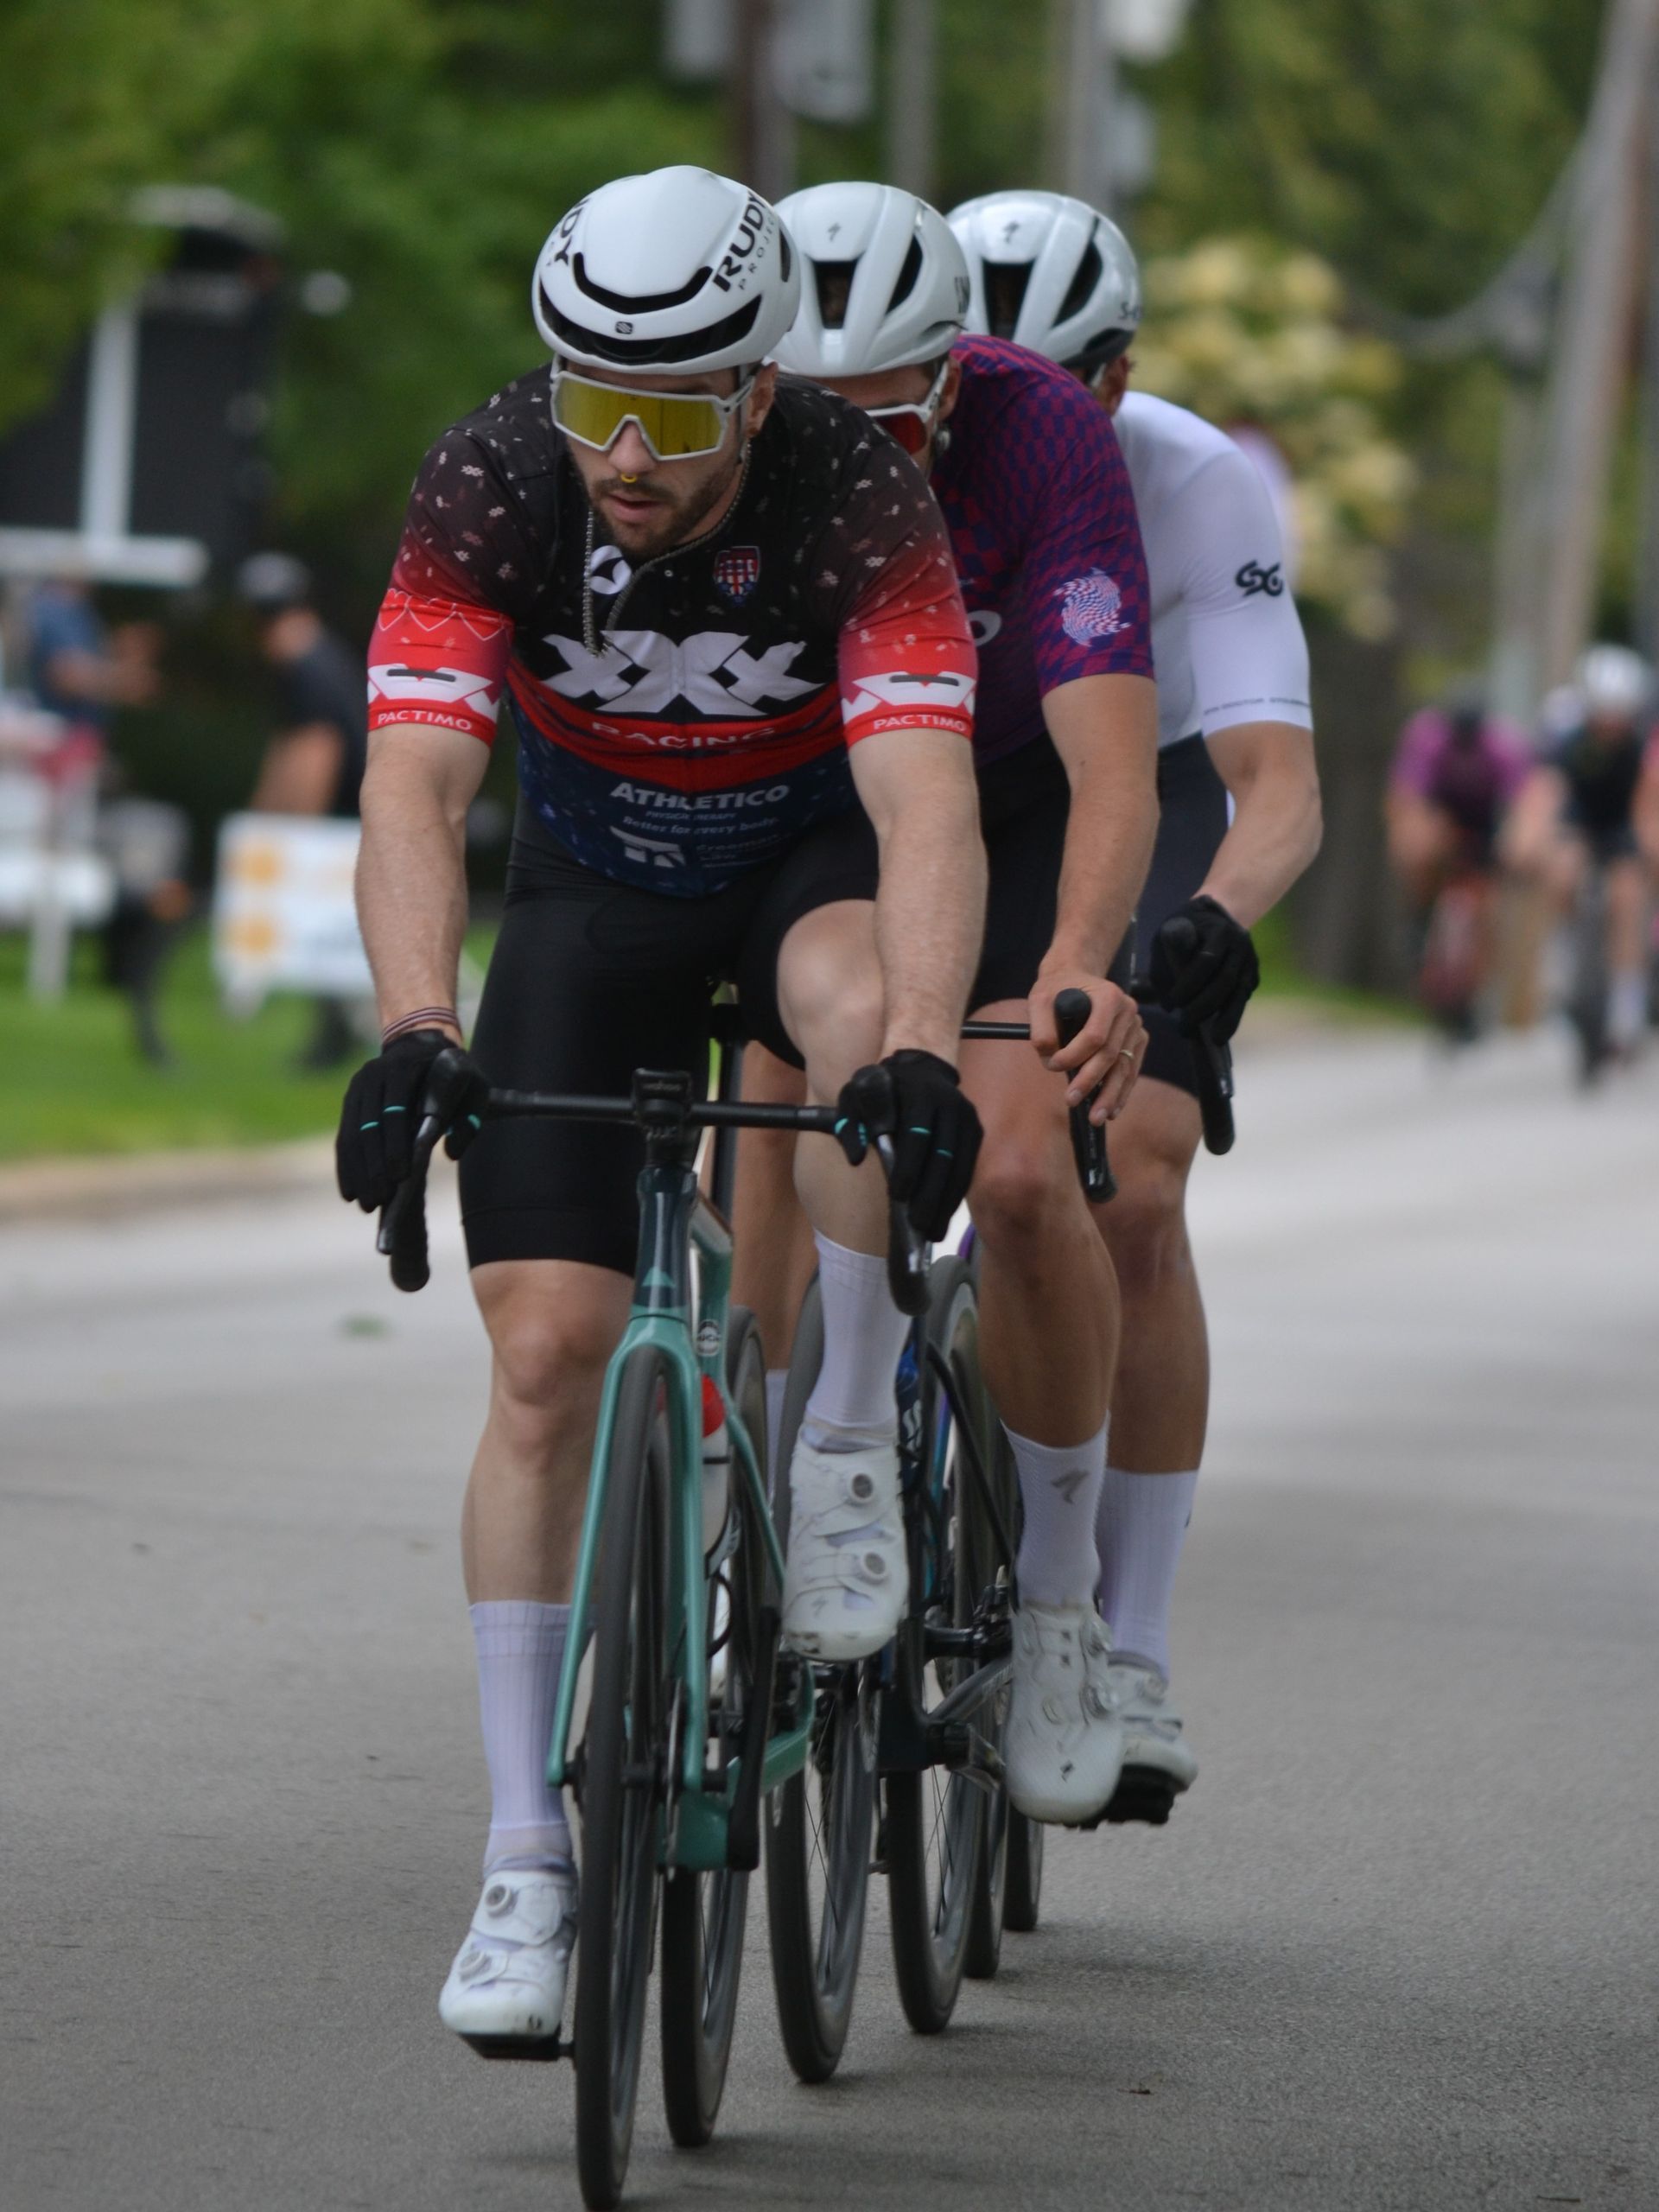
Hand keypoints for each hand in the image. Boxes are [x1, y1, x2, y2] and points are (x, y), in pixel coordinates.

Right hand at [336, 1030, 486, 1211]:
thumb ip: (470, 1119)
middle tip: (381, 1200)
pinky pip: (343, 1137)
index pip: (395, 1110)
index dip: (396, 1145)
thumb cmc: (454, 1074)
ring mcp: (358, 1087)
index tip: (401, 1176)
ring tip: (367, 1205)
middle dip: (374, 1167)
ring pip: (352, 1135)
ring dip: (358, 1173)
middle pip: (368, 1127)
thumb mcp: (475, 1087)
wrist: (421, 1044)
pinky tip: (350, 1193)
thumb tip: (450, 1154)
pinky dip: (346, 1167)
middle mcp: (374, 1074)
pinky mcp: (350, 1101)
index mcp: (404, 1067)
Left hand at [833, 1050, 982, 1241]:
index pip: (917, 1134)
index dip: (909, 1167)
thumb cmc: (880, 1091)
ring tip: (932, 1232)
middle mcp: (950, 1102)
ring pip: (960, 1166)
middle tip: (917, 1225)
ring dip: (946, 1202)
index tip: (898, 1195)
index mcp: (920, 1091)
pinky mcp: (976, 1131)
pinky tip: (943, 1217)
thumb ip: (849, 1124)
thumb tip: (856, 1158)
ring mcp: (967, 1117)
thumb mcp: (854, 1096)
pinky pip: (968, 1168)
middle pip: (943, 1155)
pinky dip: (956, 1195)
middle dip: (930, 1194)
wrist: (919, 1073)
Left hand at [1029, 971, 1145, 1123]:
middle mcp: (1128, 1011)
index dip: (1074, 1056)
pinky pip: (1132, 1069)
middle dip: (1091, 1081)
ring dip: (1110, 1095)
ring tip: (1096, 1117)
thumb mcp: (1039, 999)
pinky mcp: (1138, 1041)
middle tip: (1071, 1101)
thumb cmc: (1057, 989)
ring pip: (1125, 1067)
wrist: (1076, 978)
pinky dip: (1122, 1091)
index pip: (1094, 1035)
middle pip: (1111, 1054)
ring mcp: (1136, 1027)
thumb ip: (1040, 1027)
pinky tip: (1112, 1110)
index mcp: (1108, 997)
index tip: (1052, 1066)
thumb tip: (1048, 1056)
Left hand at [1149, 894, 1258, 1042]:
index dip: (1190, 984)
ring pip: (1240, 992)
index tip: (1173, 1003)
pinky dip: (1234, 1014)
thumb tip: (1168, 1006)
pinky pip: (1244, 996)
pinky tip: (1222, 1031)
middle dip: (1204, 1007)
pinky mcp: (1254, 972)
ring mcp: (1250, 959)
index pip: (1207, 959)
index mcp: (1218, 930)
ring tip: (1215, 1041)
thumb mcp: (1166, 934)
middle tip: (1184, 1027)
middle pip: (1225, 980)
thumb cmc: (1184, 925)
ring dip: (1227, 1018)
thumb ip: (1163, 965)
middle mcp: (1240, 944)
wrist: (1219, 910)